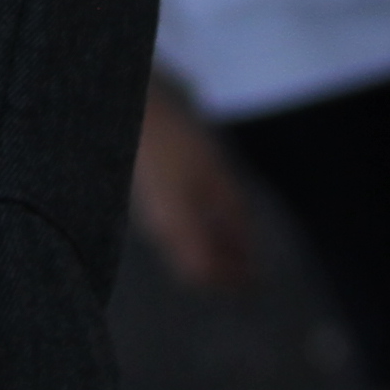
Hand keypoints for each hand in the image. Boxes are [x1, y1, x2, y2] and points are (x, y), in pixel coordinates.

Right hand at [128, 83, 257, 289]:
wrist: (132, 111)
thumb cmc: (177, 141)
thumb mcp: (214, 173)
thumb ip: (233, 211)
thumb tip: (248, 245)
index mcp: (176, 227)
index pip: (204, 271)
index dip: (230, 279)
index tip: (257, 279)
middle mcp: (159, 229)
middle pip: (191, 265)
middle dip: (222, 269)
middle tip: (249, 263)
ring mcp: (149, 215)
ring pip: (183, 249)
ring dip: (211, 251)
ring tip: (237, 239)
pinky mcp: (147, 200)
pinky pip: (176, 232)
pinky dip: (199, 235)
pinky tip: (213, 216)